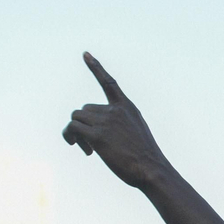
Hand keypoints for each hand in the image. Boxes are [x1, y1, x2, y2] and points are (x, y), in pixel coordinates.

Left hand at [62, 53, 169, 187]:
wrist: (152, 170)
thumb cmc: (145, 158)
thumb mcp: (137, 134)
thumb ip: (119, 125)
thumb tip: (97, 131)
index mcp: (127, 108)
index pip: (109, 83)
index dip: (96, 68)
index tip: (85, 54)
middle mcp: (115, 111)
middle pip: (84, 109)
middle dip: (83, 126)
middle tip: (89, 145)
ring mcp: (106, 122)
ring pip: (76, 118)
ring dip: (76, 133)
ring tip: (87, 149)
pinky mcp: (97, 135)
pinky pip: (72, 128)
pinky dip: (71, 136)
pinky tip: (84, 150)